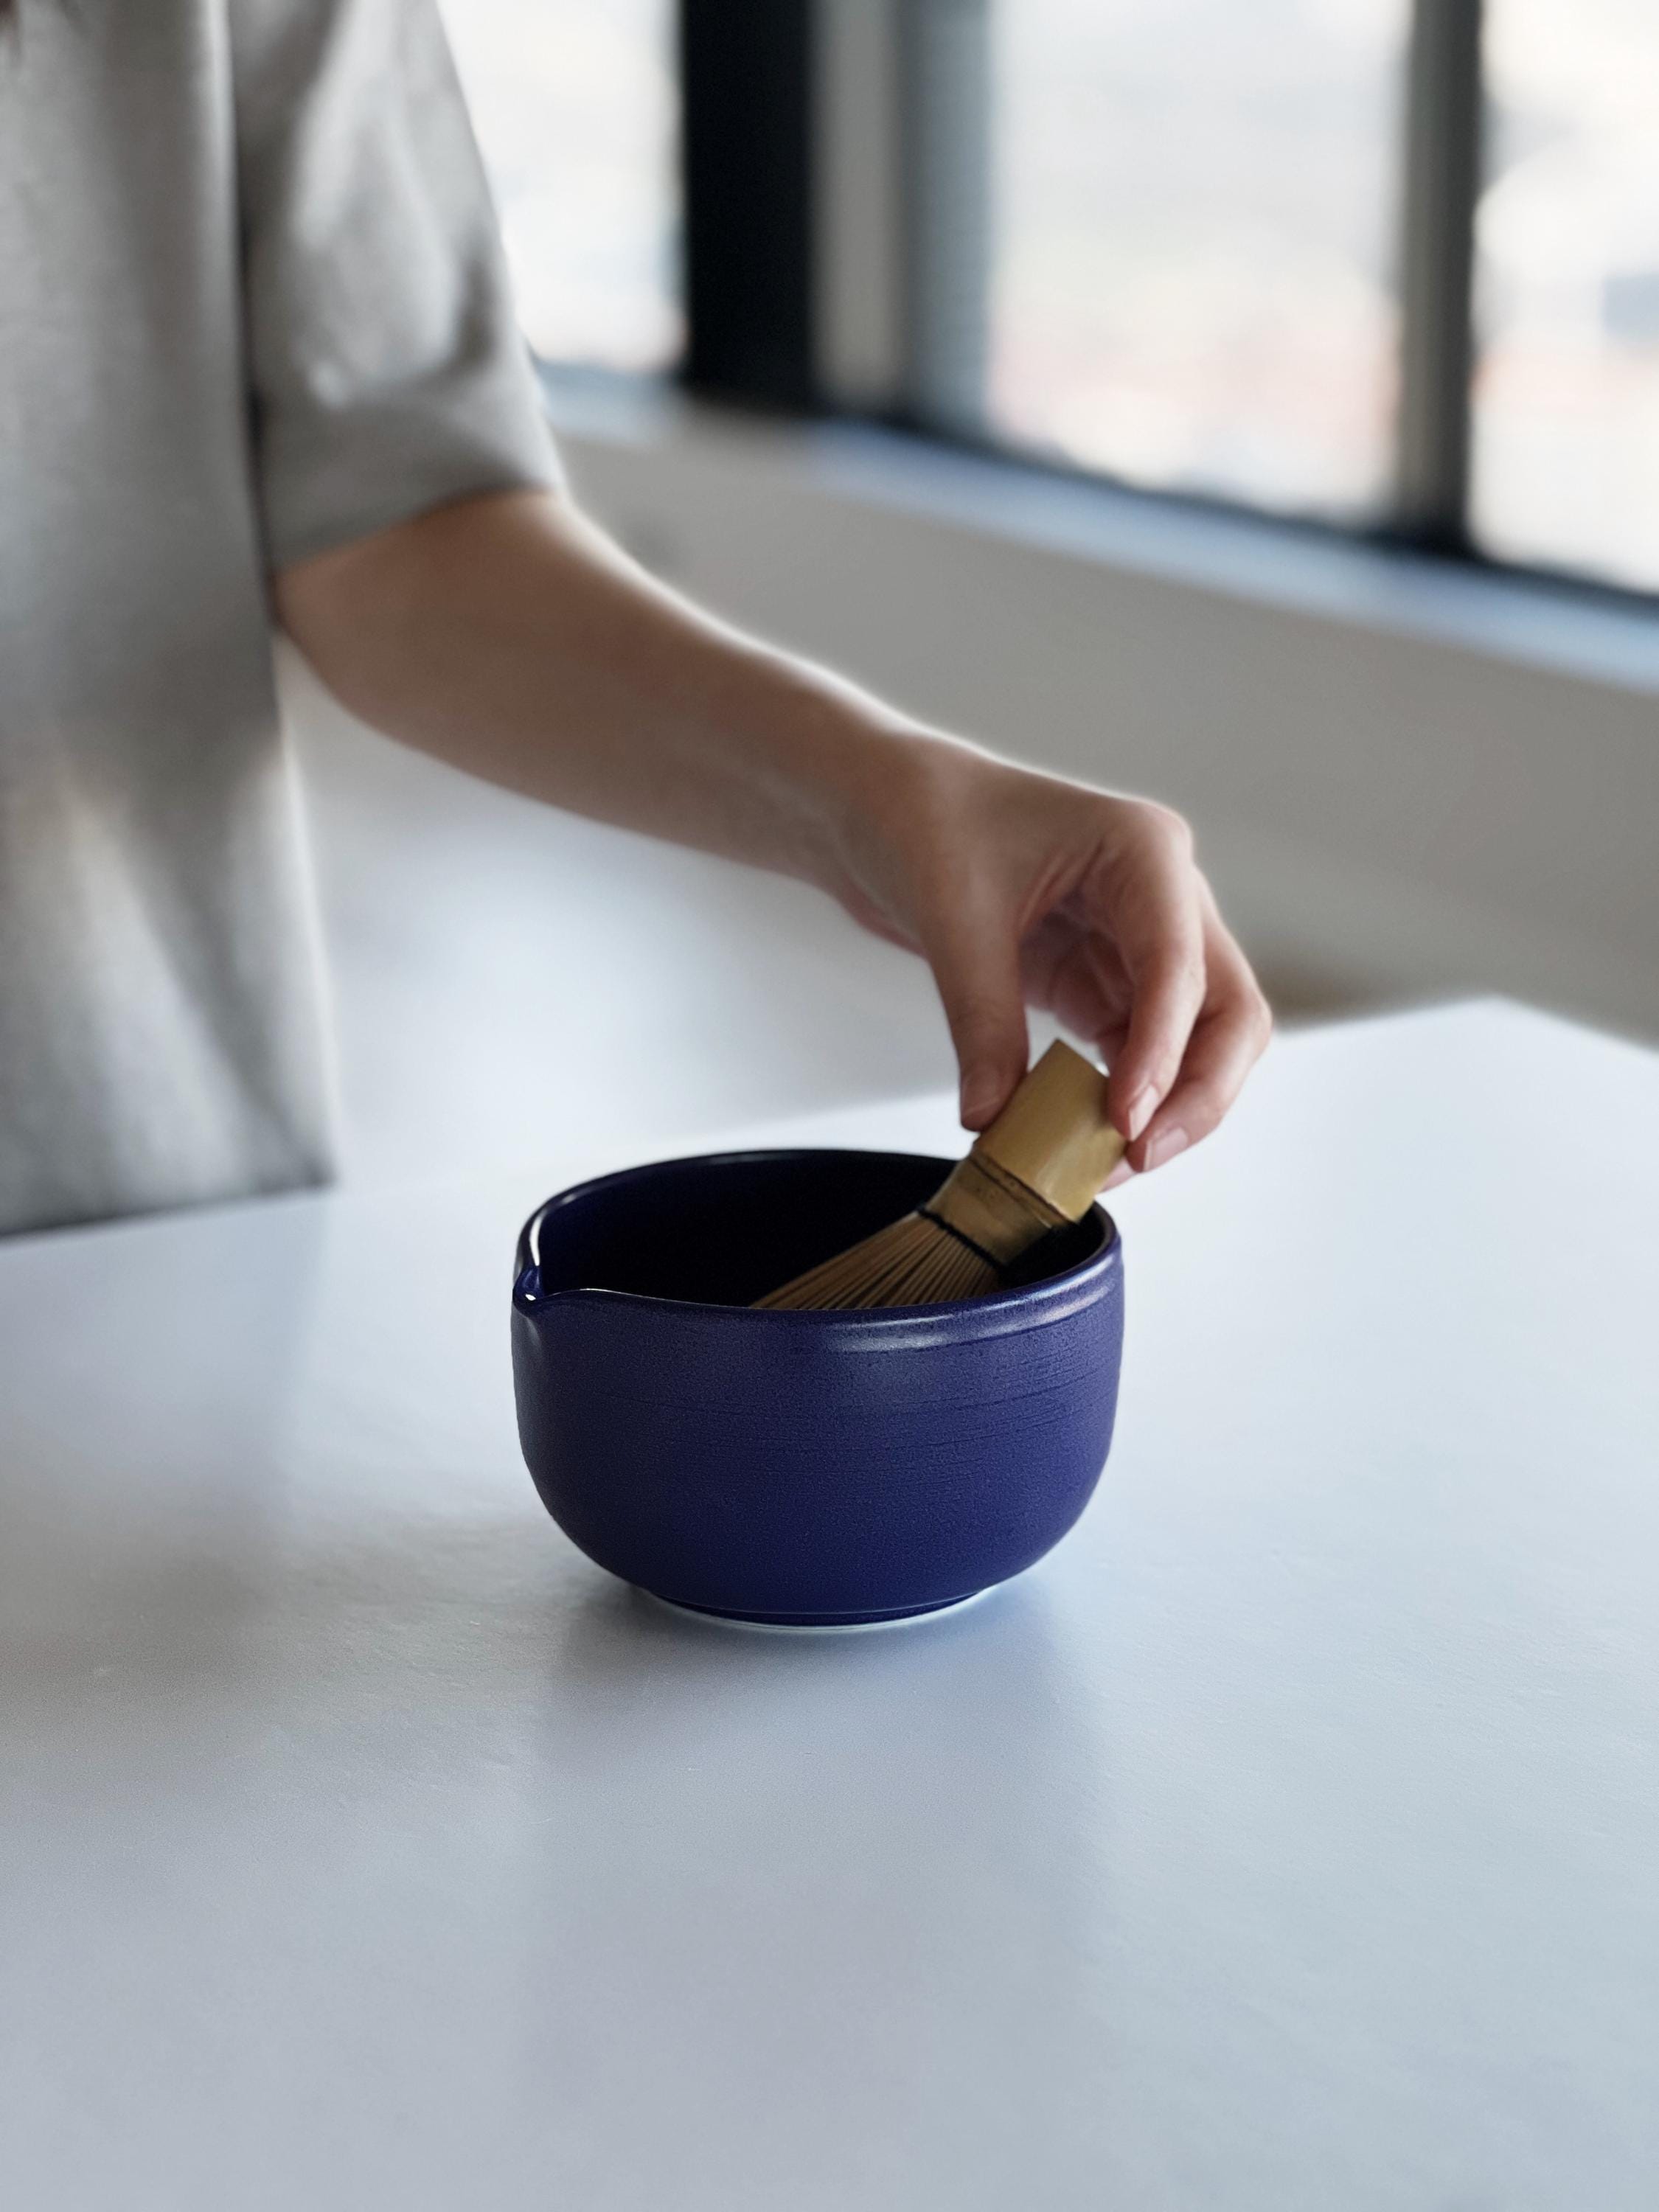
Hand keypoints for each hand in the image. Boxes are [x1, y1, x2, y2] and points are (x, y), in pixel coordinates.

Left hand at [831, 736, 1271, 1178]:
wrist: (887, 808)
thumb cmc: (927, 821)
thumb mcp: (952, 918)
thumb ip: (981, 1021)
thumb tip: (993, 1121)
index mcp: (1145, 852)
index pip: (1181, 966)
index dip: (1163, 1052)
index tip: (1123, 1120)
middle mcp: (1165, 899)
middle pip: (1227, 1013)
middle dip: (1196, 1094)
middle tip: (1136, 1158)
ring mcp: (1143, 946)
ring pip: (1199, 1045)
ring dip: (1166, 1110)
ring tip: (1102, 1165)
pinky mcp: (1107, 985)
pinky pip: (1141, 1058)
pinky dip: (1121, 1104)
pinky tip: (1080, 1140)